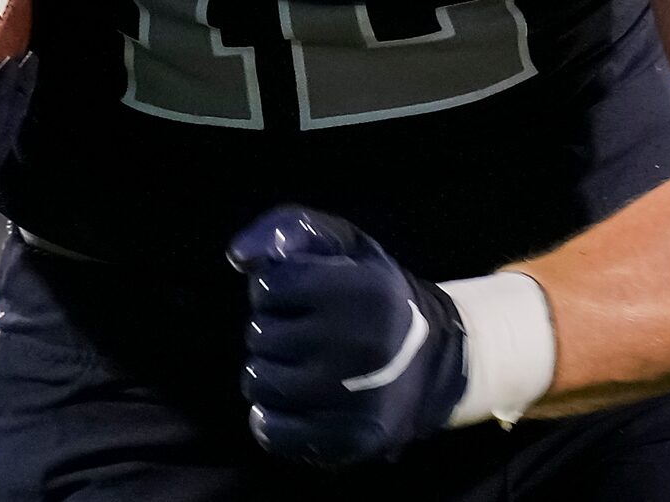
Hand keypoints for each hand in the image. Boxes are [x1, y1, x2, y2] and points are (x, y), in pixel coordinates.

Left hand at [229, 206, 467, 467]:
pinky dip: (273, 417)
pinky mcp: (347, 439)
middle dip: (273, 330)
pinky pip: (271, 430)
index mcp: (364, 290)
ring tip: (301, 366)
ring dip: (269, 372)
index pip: (268, 285)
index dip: (278, 288)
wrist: (431, 362)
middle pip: (259, 335)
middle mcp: (361, 344)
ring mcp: (354, 398)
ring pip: (258, 383)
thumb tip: (238, 255)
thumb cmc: (373, 297)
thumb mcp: (346, 246)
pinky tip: (297, 402)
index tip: (304, 296)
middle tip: (307, 333)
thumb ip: (292, 229)